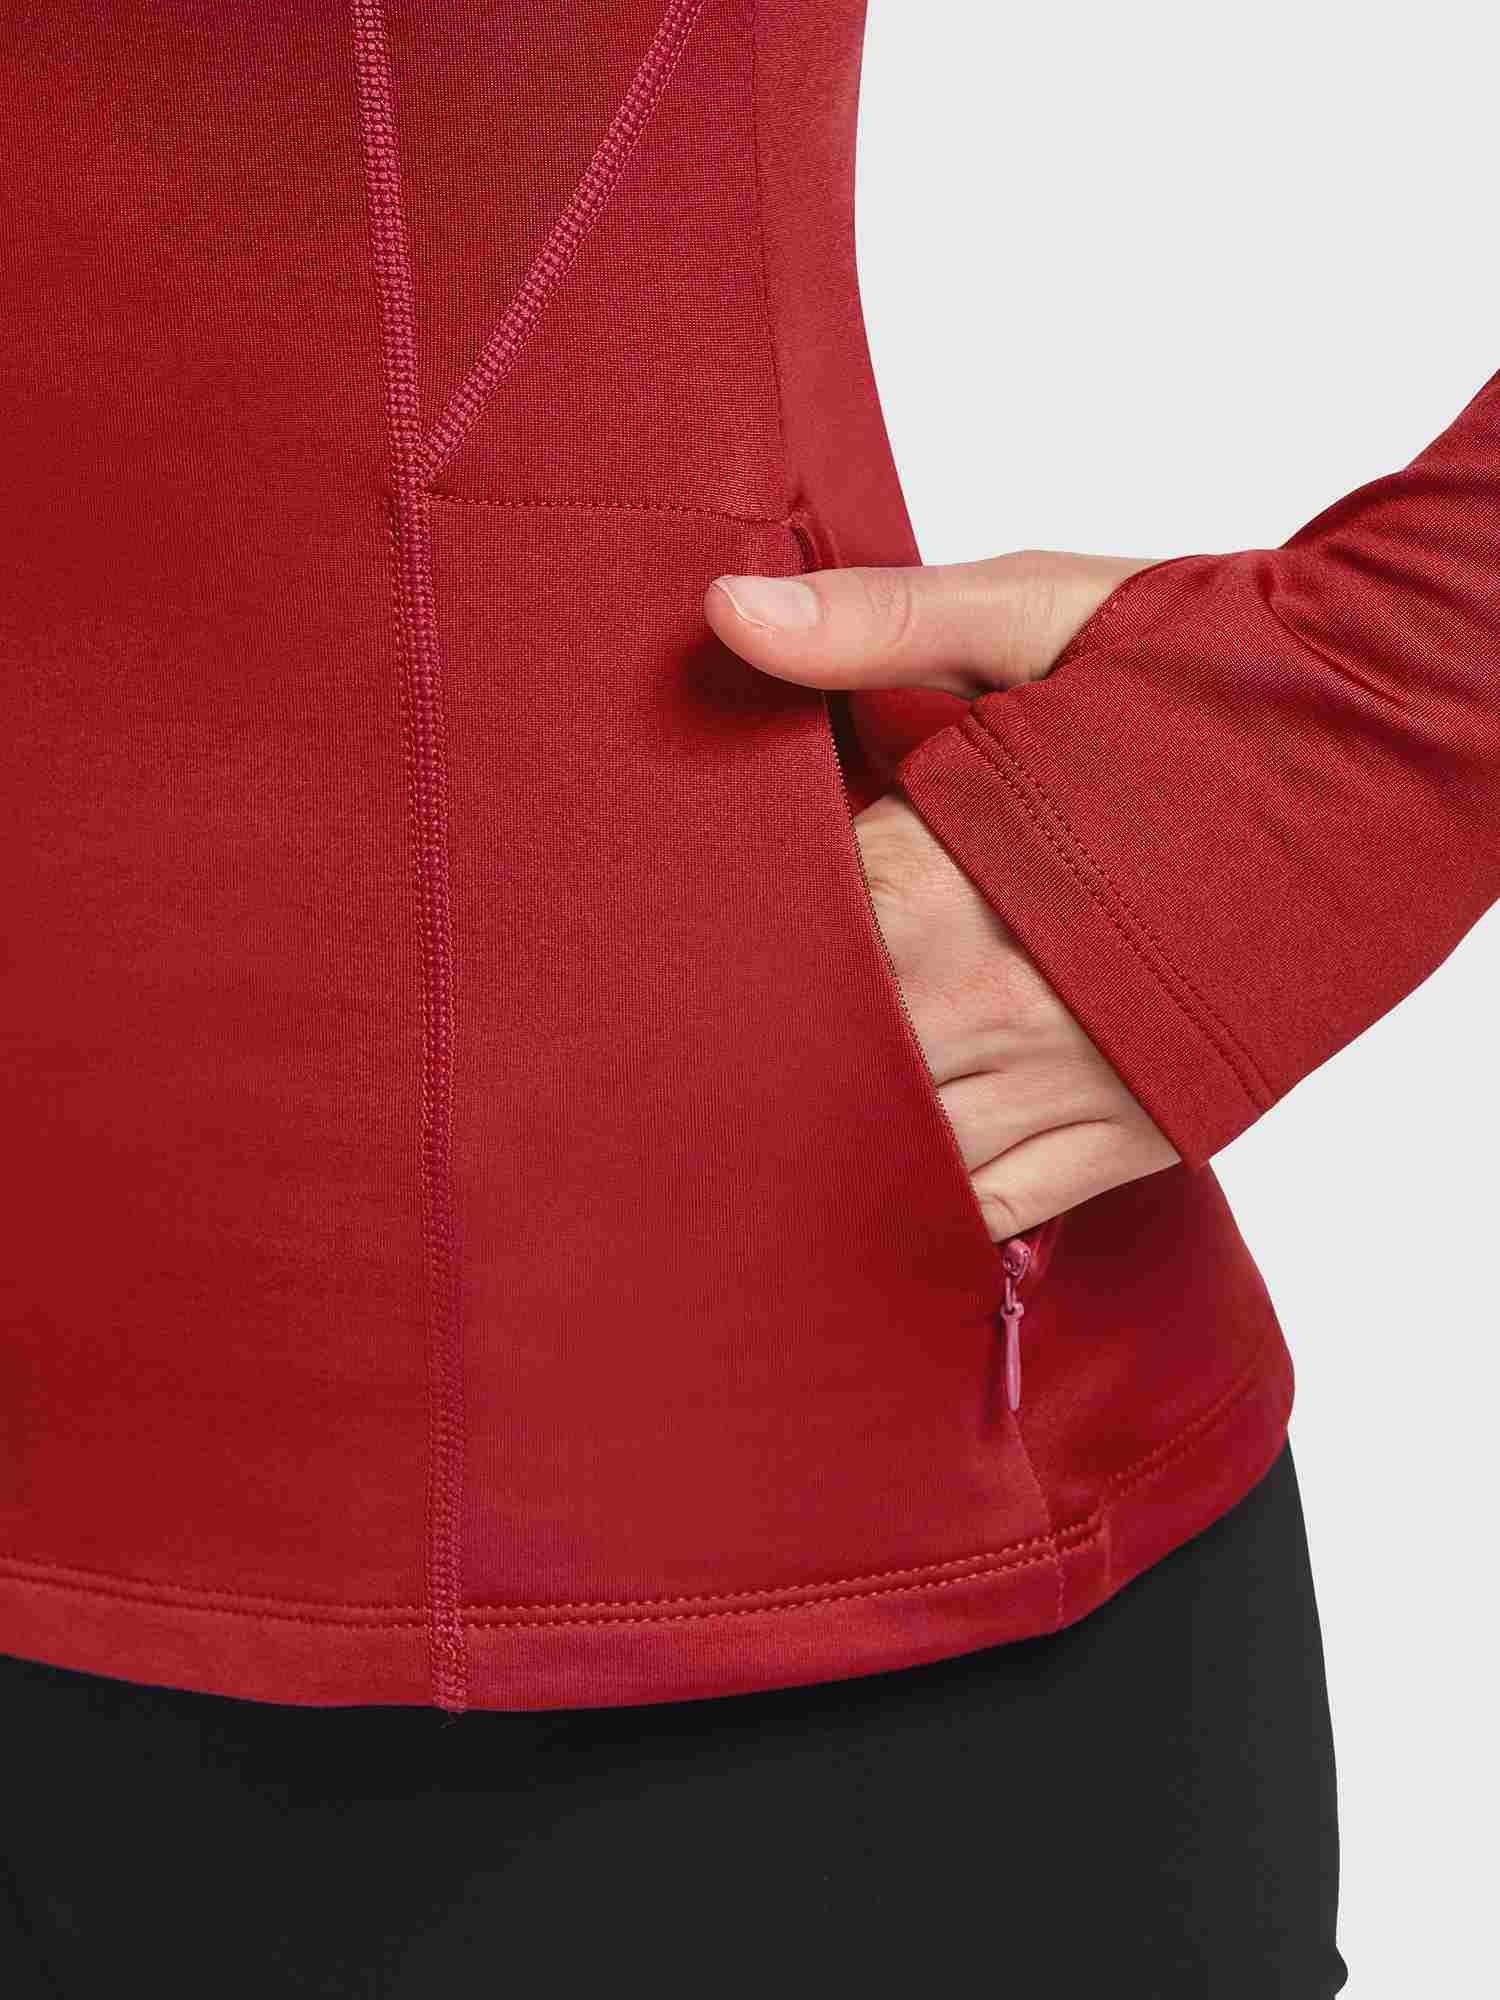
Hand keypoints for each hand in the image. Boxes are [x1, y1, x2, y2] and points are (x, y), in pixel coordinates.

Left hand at [704, 550, 1180, 1238]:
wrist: (1414, 728)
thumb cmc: (1225, 660)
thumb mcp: (1041, 612)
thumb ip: (876, 628)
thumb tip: (726, 614)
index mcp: (947, 878)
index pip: (780, 943)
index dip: (729, 938)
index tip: (688, 937)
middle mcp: (997, 1003)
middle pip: (817, 1070)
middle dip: (756, 1055)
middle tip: (683, 1060)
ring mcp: (1074, 1081)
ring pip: (898, 1154)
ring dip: (833, 1136)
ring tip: (760, 1127)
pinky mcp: (1145, 1128)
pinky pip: (1002, 1206)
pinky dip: (934, 1200)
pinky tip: (886, 1176)